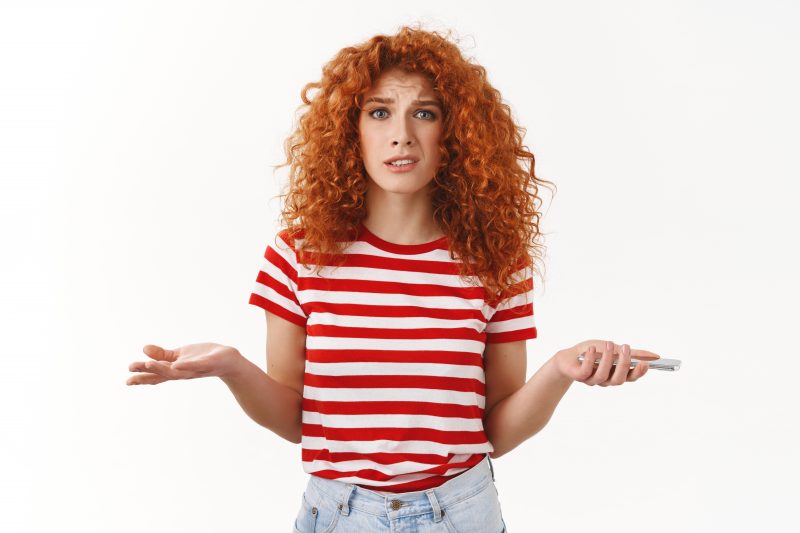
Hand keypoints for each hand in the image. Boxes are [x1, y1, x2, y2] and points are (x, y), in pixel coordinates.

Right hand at [127, 343, 241, 384]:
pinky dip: (186, 366)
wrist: (228, 361)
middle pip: (162, 376)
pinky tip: (176, 364)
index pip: (156, 376)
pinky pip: (195, 365)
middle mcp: (182, 372)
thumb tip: (144, 349)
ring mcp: (194, 369)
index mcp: (175, 369)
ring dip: (161, 369)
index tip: (127, 381)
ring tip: (147, 364)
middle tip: (131, 375)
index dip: (142, 378)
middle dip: (146, 375)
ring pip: (175, 372)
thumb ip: (163, 354)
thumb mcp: (180, 354)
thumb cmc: (203, 358)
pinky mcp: (206, 363)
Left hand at [554, 339, 660, 385]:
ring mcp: (592, 380)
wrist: (568, 357)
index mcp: (616, 374)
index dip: (638, 372)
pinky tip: (591, 349)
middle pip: (619, 379)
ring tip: (609, 344)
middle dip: (624, 364)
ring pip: (603, 375)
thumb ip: (633, 353)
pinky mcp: (579, 377)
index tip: (645, 363)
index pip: (630, 378)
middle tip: (626, 347)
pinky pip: (586, 371)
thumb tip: (655, 356)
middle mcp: (606, 380)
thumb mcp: (614, 349)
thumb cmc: (593, 352)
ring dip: (607, 359)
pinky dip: (590, 359)